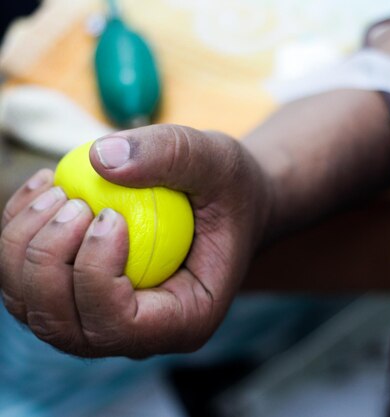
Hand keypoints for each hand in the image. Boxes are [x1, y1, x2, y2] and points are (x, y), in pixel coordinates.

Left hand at [0, 124, 270, 357]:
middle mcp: (141, 335)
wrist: (227, 201)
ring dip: (24, 246)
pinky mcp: (79, 296)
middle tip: (71, 199)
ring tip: (57, 190)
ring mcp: (105, 319)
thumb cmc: (230, 187)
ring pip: (33, 308)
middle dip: (47, 260)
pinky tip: (46, 190)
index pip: (120, 325)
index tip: (109, 214)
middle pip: (64, 326)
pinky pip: (24, 282)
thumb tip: (100, 160)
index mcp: (186, 321)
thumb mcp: (218, 161)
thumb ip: (172, 156)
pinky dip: (18, 235)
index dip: (96, 274)